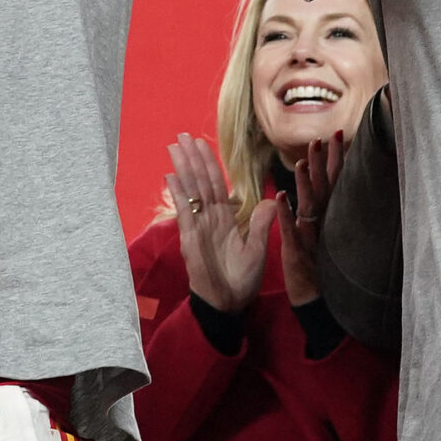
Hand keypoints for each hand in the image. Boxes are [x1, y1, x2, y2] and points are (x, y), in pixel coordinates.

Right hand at [168, 132, 268, 315]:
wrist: (229, 305)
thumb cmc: (242, 280)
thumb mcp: (257, 250)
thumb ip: (261, 224)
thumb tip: (270, 198)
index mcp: (224, 219)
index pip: (216, 184)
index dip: (209, 163)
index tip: (201, 143)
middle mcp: (209, 218)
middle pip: (200, 181)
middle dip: (192, 158)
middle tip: (182, 135)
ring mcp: (197, 226)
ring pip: (190, 190)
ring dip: (183, 168)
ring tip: (175, 146)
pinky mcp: (190, 238)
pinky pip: (184, 211)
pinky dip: (177, 193)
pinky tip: (170, 176)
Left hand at [277, 129, 343, 306]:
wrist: (318, 302)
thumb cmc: (320, 267)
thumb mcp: (323, 234)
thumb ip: (324, 209)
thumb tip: (324, 185)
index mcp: (327, 217)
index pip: (332, 182)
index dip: (334, 159)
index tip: (334, 135)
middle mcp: (323, 224)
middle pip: (325, 188)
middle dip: (325, 162)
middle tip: (326, 138)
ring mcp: (311, 237)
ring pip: (309, 205)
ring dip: (306, 183)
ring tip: (303, 161)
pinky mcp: (297, 252)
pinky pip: (290, 230)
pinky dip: (286, 214)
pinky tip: (281, 197)